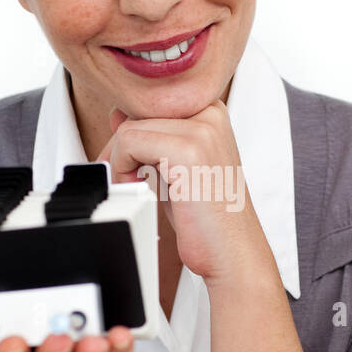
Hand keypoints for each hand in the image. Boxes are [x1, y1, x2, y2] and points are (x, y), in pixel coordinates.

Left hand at [96, 102, 272, 286]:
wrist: (232, 251)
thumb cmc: (207, 216)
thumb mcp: (174, 166)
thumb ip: (151, 136)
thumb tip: (118, 113)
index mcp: (210, 111)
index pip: (150, 101)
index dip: (130, 133)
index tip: (128, 163)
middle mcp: (210, 113)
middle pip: (136, 112)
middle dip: (120, 149)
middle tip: (128, 180)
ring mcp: (202, 129)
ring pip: (128, 128)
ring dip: (120, 162)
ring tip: (136, 186)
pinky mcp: (188, 149)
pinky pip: (129, 142)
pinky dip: (121, 169)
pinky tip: (138, 189)